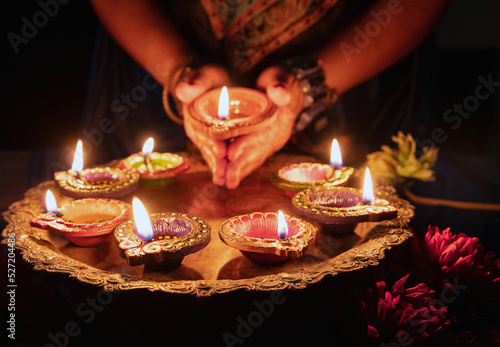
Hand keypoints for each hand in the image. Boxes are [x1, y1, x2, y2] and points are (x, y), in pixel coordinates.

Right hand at [176, 65, 228, 185]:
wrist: (208, 83)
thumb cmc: (209, 78)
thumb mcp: (204, 77)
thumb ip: (196, 83)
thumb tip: (184, 90)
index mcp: (192, 114)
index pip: (202, 130)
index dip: (212, 141)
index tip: (222, 151)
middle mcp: (195, 129)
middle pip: (207, 147)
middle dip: (217, 161)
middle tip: (227, 173)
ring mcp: (202, 138)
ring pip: (211, 154)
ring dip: (219, 167)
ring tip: (228, 180)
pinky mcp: (210, 142)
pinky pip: (215, 156)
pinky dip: (223, 165)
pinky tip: (231, 177)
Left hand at [225, 66, 303, 188]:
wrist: (284, 87)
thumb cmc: (278, 79)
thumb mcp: (278, 76)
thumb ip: (278, 83)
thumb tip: (278, 93)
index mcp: (282, 116)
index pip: (263, 133)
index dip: (246, 143)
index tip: (229, 153)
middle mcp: (279, 133)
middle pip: (258, 152)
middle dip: (240, 166)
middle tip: (224, 179)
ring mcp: (272, 142)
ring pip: (255, 158)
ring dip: (239, 171)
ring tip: (224, 182)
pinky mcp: (264, 146)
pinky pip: (253, 159)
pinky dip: (241, 167)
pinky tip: (229, 176)